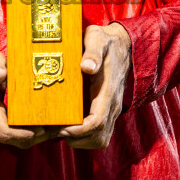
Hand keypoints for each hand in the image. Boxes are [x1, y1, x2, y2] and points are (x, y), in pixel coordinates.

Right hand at [0, 46, 53, 148]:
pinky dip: (27, 134)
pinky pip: (12, 138)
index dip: (26, 134)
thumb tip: (0, 75)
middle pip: (15, 141)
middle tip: (58, 129)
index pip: (6, 132)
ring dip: (34, 137)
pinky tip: (43, 125)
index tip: (44, 128)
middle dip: (37, 137)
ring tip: (55, 128)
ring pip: (15, 142)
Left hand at [58, 23, 131, 148]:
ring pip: (100, 139)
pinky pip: (99, 134)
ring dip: (80, 141)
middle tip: (55, 130)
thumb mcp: (97, 39)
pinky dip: (84, 137)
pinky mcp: (107, 112)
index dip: (78, 130)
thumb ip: (93, 51)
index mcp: (108, 91)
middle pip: (98, 138)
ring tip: (61, 129)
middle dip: (76, 139)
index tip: (61, 127)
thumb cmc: (105, 42)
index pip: (97, 122)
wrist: (123, 45)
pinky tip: (68, 126)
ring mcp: (111, 110)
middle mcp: (112, 105)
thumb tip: (87, 66)